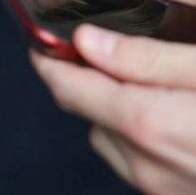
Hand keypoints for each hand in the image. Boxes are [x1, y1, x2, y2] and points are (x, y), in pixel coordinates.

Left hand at [32, 22, 195, 192]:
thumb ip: (145, 56)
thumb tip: (88, 40)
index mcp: (148, 124)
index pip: (67, 87)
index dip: (50, 59)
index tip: (41, 40)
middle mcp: (148, 165)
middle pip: (90, 115)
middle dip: (95, 83)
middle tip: (115, 56)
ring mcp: (163, 189)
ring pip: (115, 143)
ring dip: (123, 116)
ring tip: (158, 89)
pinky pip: (143, 165)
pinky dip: (147, 141)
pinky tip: (178, 120)